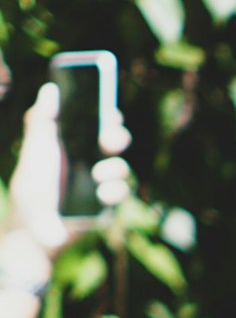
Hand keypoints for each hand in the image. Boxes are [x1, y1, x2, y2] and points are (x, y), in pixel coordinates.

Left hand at [3, 82, 131, 261]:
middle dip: (117, 137)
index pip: (98, 123)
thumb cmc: (32, 186)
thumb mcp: (34, 149)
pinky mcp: (107, 205)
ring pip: (122, 169)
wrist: (34, 227)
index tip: (109, 112)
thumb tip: (50, 90)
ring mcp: (101, 183)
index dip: (108, 115)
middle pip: (115, 142)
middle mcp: (91, 161)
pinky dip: (114, 191)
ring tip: (98, 174)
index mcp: (75, 143)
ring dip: (115, 168)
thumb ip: (41, 119)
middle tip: (109, 139)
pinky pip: (121, 194)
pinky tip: (101, 193)